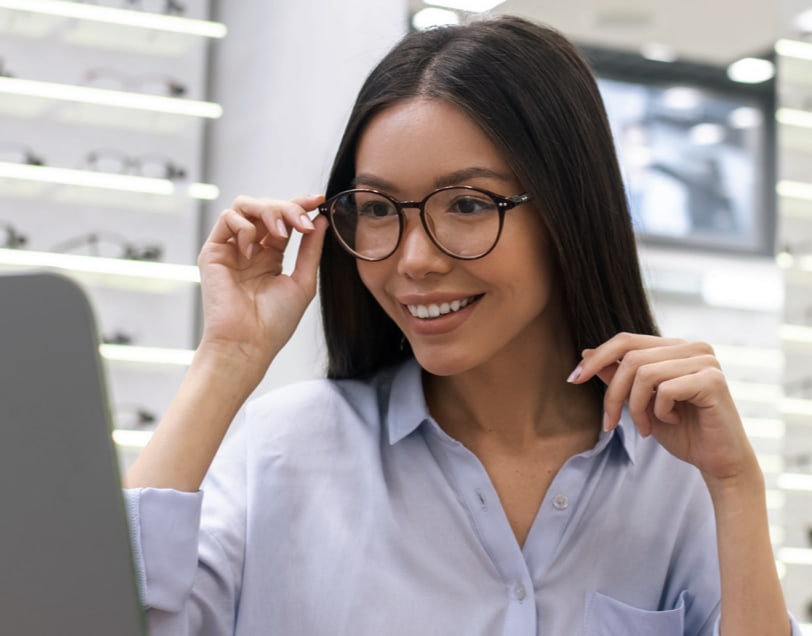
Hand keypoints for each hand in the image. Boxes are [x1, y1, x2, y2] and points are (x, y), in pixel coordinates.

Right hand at [197, 194, 328, 373]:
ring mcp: (231, 248)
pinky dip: (245, 227)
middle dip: (288, 208)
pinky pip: (227, 219)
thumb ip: (311, 249)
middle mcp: (250, 249)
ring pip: (245, 205)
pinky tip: (253, 251)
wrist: (249, 343)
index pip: (283, 219)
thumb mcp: (303, 281)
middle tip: (303, 222)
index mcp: (271, 256)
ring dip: (268, 211)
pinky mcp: (213, 251)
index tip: (318, 200)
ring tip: (281, 232)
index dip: (299, 205)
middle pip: (266, 207)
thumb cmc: (274, 322)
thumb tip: (321, 219)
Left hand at [567, 333, 757, 485]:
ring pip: (644, 373)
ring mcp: (705, 360)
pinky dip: (659, 411)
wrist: (717, 462)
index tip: (574, 379)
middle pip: (630, 358)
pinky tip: (673, 421)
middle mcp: (692, 347)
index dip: (597, 358)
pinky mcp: (713, 380)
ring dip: (636, 407)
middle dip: (613, 394)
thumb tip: (586, 353)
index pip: (626, 340)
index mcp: (674, 347)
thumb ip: (618, 376)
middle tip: (610, 423)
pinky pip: (666, 389)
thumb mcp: (639, 402)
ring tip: (645, 427)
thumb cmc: (681, 431)